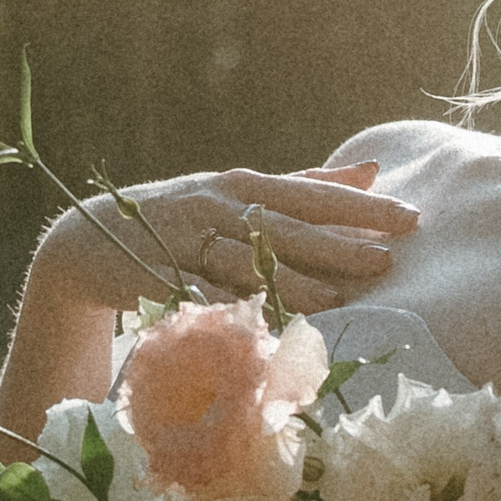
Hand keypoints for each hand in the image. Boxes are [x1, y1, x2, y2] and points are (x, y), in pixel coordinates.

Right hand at [36, 159, 418, 314]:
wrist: (89, 240)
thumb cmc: (184, 217)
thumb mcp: (240, 192)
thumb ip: (307, 184)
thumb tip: (374, 172)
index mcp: (243, 185)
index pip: (313, 196)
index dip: (362, 208)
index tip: (411, 217)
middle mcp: (217, 208)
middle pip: (285, 229)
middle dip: (337, 246)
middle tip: (387, 262)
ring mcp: (184, 243)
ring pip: (244, 264)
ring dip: (288, 283)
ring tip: (335, 301)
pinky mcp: (155, 277)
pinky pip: (196, 298)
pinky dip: (225, 312)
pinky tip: (256, 328)